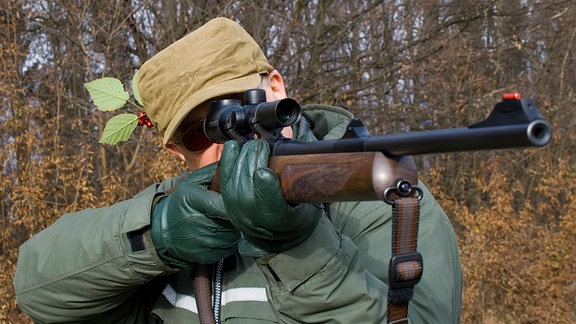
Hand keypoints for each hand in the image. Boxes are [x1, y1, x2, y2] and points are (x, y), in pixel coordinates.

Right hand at [150, 163, 239, 267]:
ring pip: (232, 234)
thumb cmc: (181, 203)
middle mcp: (197, 222)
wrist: (162, 231)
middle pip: (231, 219)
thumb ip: (213, 172)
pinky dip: (228, 240)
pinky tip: (220, 233)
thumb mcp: (191, 183)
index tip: (242, 199)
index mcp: (193, 200)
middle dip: (235, 214)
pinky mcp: (206, 256)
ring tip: (225, 221)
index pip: (223, 203)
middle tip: (236, 210)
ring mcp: (202, 241)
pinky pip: (228, 247)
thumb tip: (233, 159)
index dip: (236, 203)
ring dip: (233, 227)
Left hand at [219, 139, 322, 255]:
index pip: (271, 208)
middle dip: (252, 164)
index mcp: (283, 222)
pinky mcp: (229, 207)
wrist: (282, 236)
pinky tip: (232, 148)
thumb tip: (307, 138)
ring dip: (241, 161)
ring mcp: (240, 216)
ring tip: (251, 144)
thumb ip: (311, 168)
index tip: (265, 171)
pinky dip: (227, 163)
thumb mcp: (313, 197)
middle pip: (248, 194)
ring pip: (235, 187)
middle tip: (260, 145)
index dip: (265, 189)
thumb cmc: (299, 216)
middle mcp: (258, 222)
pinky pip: (224, 183)